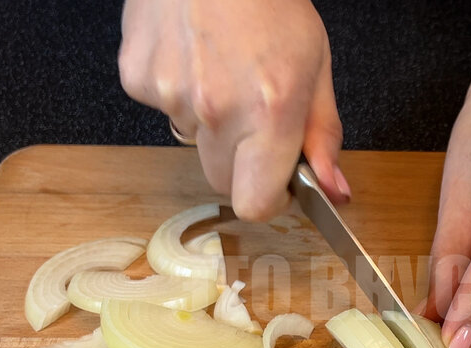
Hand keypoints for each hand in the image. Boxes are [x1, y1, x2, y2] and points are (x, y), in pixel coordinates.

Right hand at [118, 0, 347, 220]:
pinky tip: (192, 53)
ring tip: (222, 67)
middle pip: (222, 179)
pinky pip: (161, 109)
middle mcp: (216, 110)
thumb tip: (334, 192)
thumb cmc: (269, 1)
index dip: (267, 198)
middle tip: (253, 113)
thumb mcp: (316, 67)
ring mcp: (170, 94)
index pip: (255, 203)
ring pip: (192, 141)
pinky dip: (177, 90)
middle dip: (241, 160)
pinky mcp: (137, 78)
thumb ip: (323, 135)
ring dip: (208, 120)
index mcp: (269, 112)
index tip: (277, 181)